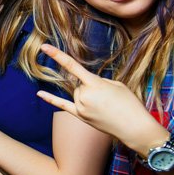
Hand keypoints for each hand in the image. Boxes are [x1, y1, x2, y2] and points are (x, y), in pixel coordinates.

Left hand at [37, 44, 156, 147]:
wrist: (134, 127)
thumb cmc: (129, 104)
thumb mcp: (117, 85)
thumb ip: (98, 81)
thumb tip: (86, 84)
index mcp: (95, 84)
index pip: (72, 66)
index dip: (57, 55)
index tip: (44, 47)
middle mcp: (84, 95)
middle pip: (80, 84)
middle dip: (92, 88)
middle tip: (108, 98)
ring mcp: (81, 107)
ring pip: (77, 93)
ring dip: (88, 96)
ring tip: (105, 106)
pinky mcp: (80, 116)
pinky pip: (62, 105)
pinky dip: (50, 99)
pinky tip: (39, 93)